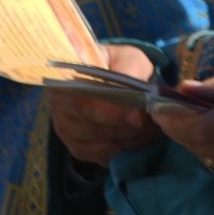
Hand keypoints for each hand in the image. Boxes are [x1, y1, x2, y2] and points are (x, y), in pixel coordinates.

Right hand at [49, 44, 161, 165]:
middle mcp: (60, 110)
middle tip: (153, 125)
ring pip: (99, 145)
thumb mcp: (127, 58)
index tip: (139, 115)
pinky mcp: (80, 149)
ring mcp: (67, 132)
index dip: (111, 113)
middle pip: (90, 128)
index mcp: (65, 83)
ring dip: (129, 140)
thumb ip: (129, 70)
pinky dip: (126, 150)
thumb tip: (135, 93)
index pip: (82, 103)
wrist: (115, 78)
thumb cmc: (118, 65)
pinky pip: (103, 156)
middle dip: (126, 128)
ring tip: (153, 130)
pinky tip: (143, 139)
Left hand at [151, 65, 213, 195]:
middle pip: (195, 142)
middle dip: (177, 125)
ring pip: (202, 155)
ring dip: (195, 138)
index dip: (174, 118)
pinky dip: (213, 150)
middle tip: (168, 107)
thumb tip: (182, 88)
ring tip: (205, 119)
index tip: (157, 104)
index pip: (200, 127)